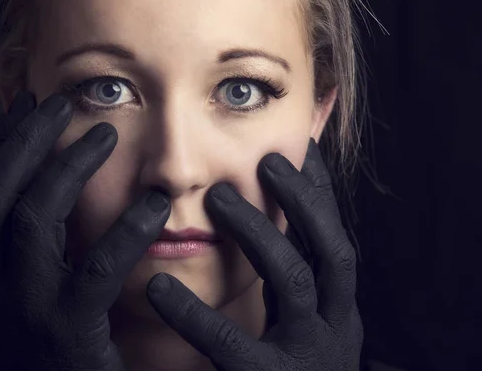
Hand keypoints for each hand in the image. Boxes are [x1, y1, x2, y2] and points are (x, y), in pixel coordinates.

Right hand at [0, 92, 170, 370]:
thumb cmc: (75, 331)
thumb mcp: (55, 279)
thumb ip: (59, 236)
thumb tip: (74, 181)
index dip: (10, 142)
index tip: (34, 102)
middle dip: (28, 141)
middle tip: (61, 102)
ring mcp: (29, 305)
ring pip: (34, 221)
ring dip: (68, 171)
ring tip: (107, 137)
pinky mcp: (69, 331)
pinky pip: (94, 271)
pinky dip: (123, 233)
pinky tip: (154, 208)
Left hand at [145, 139, 362, 370]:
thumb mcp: (302, 330)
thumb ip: (292, 286)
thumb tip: (268, 229)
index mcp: (339, 312)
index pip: (333, 239)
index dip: (321, 194)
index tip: (302, 148)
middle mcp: (337, 330)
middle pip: (332, 250)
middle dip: (305, 201)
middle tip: (270, 160)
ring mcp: (310, 359)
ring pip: (294, 280)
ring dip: (261, 233)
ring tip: (221, 200)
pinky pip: (231, 344)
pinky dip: (195, 314)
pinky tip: (158, 287)